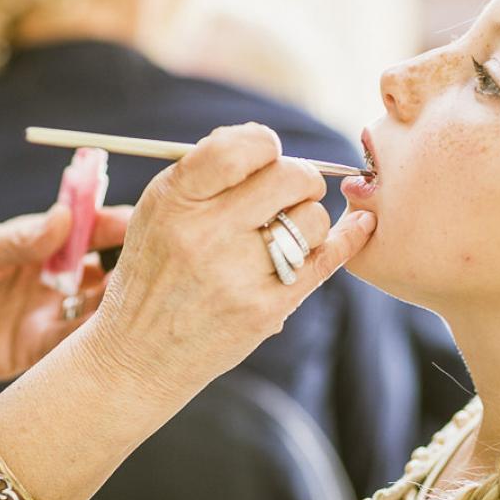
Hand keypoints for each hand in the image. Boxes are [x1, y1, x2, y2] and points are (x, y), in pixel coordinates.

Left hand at [0, 204, 130, 392]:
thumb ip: (17, 238)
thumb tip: (64, 217)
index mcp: (37, 243)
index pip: (88, 228)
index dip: (116, 224)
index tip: (145, 222)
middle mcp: (51, 278)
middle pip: (105, 267)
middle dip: (133, 265)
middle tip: (159, 265)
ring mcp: (48, 315)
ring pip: (98, 307)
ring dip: (121, 304)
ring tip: (146, 302)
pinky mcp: (38, 352)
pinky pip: (76, 345)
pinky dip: (98, 341)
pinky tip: (116, 336)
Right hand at [86, 123, 376, 396]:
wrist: (137, 355)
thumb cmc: (154, 273)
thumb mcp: (156, 212)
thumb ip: (205, 173)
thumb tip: (267, 144)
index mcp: (174, 199)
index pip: (241, 146)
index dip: (265, 144)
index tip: (267, 156)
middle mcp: (205, 233)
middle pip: (289, 176)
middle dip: (300, 178)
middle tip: (291, 192)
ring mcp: (237, 274)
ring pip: (313, 217)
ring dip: (309, 219)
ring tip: (285, 234)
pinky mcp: (264, 309)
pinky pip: (326, 260)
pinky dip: (348, 238)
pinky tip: (361, 226)